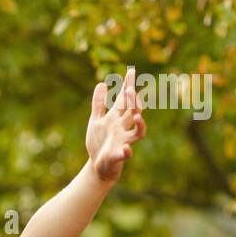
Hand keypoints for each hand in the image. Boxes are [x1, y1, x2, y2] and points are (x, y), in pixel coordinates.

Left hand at [86, 65, 145, 182]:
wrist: (97, 165)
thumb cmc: (98, 142)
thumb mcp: (95, 120)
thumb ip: (98, 103)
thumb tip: (101, 83)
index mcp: (116, 118)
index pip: (125, 99)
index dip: (128, 85)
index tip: (131, 70)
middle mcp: (123, 128)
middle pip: (133, 112)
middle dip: (134, 101)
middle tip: (130, 90)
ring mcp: (123, 141)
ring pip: (137, 132)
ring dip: (140, 123)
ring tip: (138, 115)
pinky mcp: (118, 155)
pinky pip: (126, 153)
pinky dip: (127, 151)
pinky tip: (126, 148)